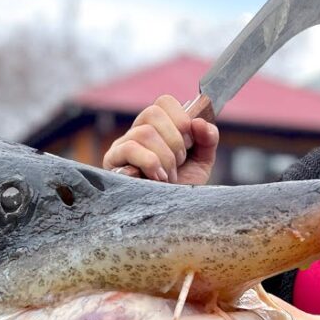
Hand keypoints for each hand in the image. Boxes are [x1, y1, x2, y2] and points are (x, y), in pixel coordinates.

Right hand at [101, 95, 218, 184]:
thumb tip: (200, 122)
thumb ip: (208, 140)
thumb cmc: (180, 189)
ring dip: (164, 157)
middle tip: (179, 163)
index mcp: (158, 127)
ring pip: (144, 132)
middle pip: (153, 113)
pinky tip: (157, 179)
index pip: (164, 102)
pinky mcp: (112, 162)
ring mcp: (122, 146)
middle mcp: (137, 132)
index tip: (189, 144)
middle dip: (175, 141)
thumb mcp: (201, 164)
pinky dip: (150, 162)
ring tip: (168, 177)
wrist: (167, 217)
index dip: (181, 120)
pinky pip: (130, 148)